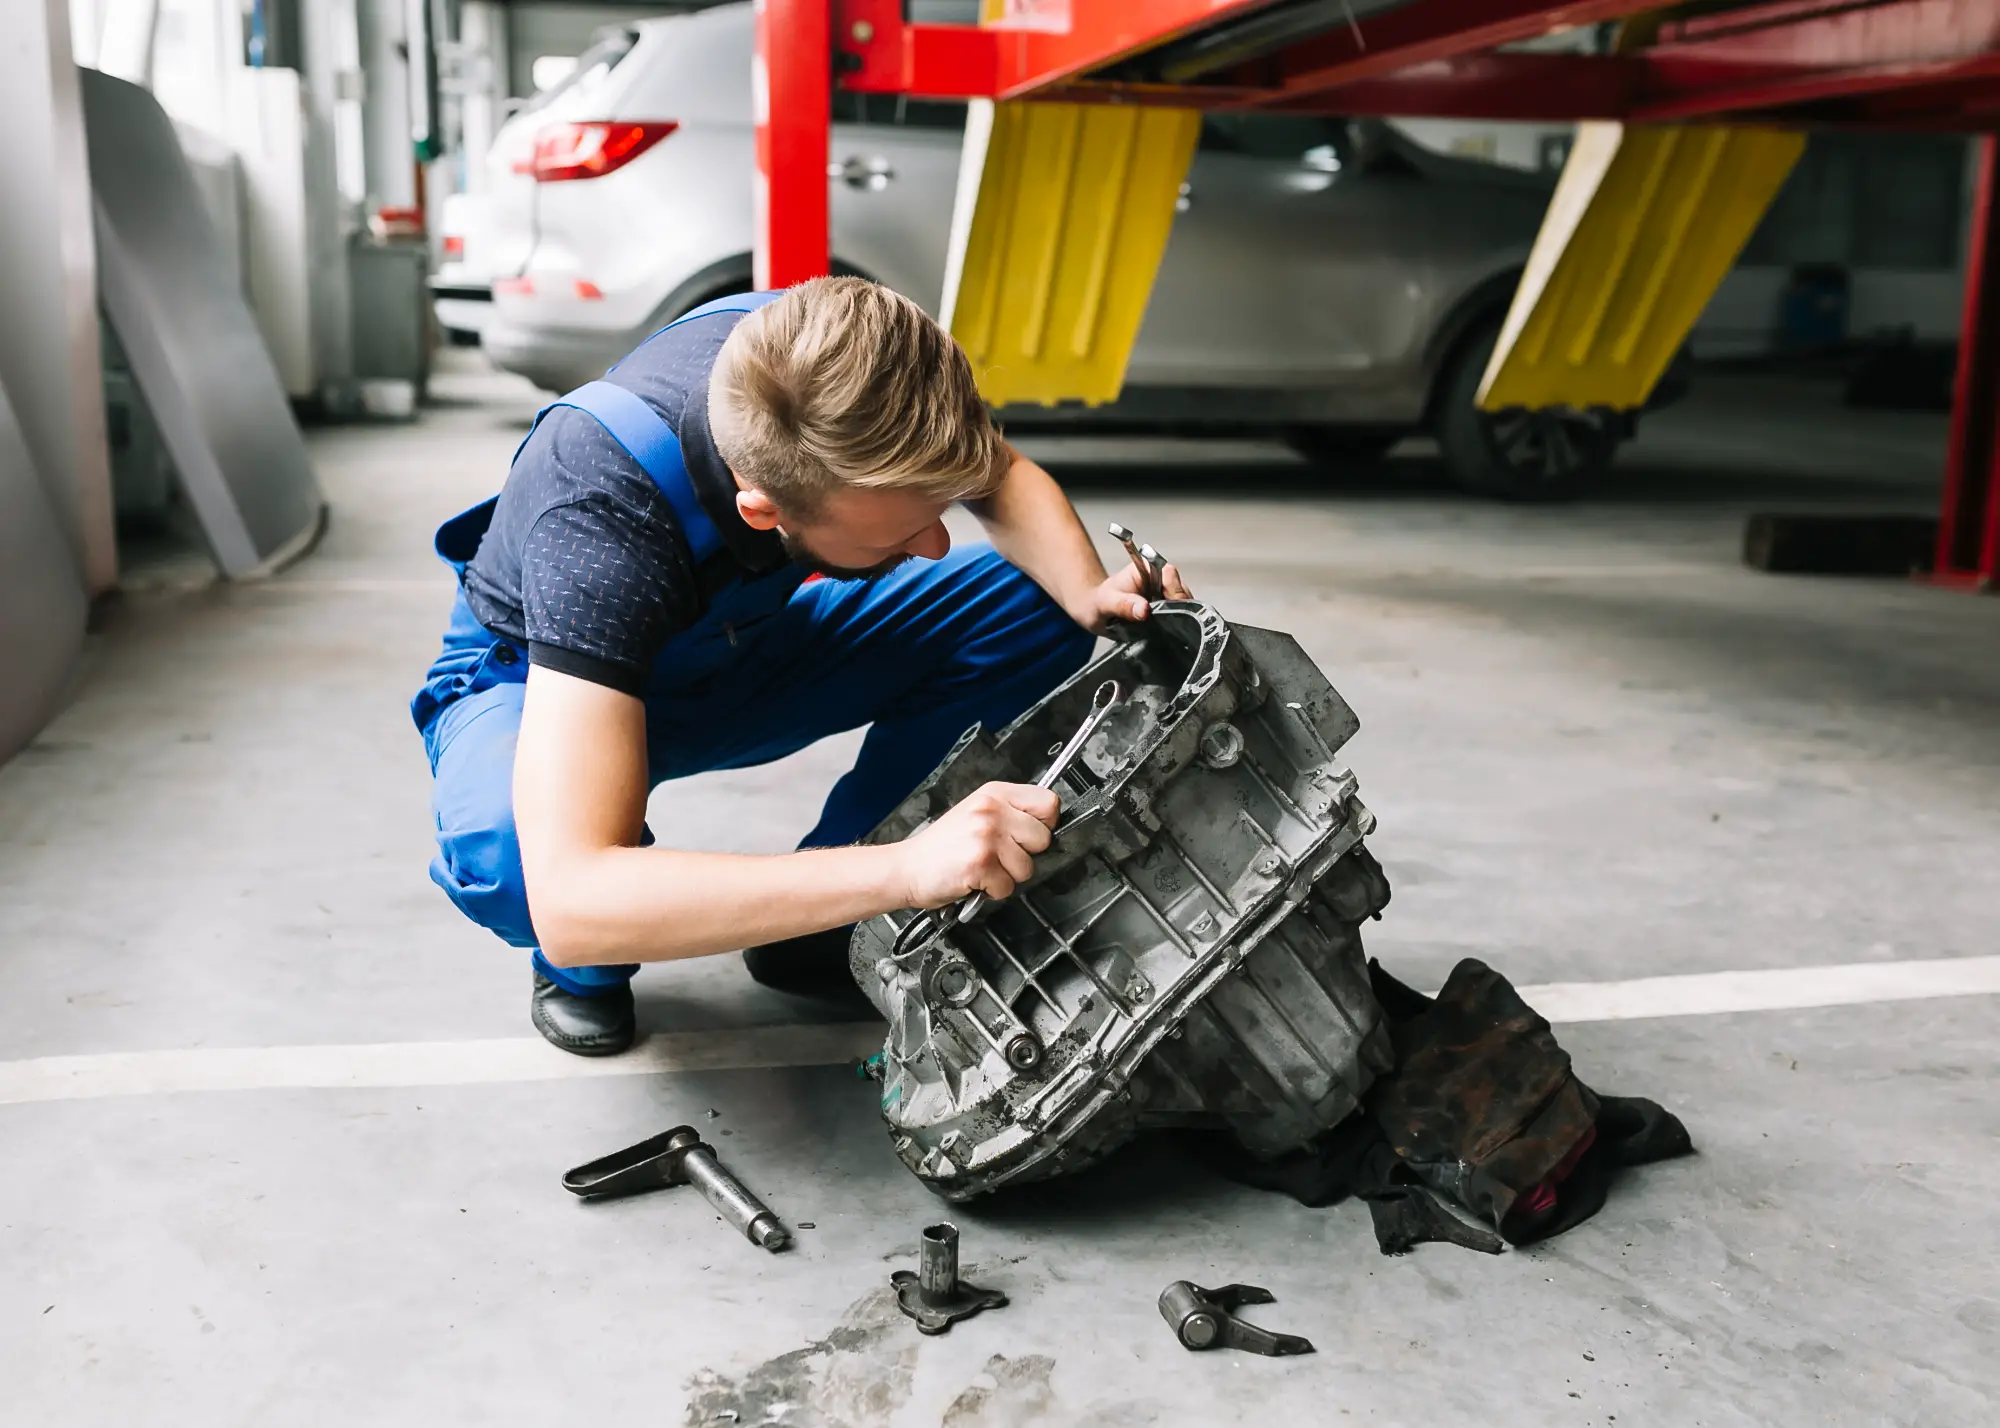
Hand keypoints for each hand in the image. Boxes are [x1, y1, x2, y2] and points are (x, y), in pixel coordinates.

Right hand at [892, 782, 1059, 907]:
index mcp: (994, 794)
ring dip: (1008, 876)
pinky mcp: (981, 863)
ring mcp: (986, 836)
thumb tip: (1045, 825)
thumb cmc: (941, 847)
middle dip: (1025, 855)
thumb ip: (1009, 813)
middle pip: (1043, 838)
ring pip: (1027, 867)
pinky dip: (993, 891)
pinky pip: (1008, 887)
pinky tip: (975, 880)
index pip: (1049, 802)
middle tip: (999, 856)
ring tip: (985, 868)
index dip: (1044, 824)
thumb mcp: (975, 813)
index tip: (1028, 835)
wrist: (907, 868)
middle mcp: (992, 810)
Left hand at [1073, 558, 1191, 632]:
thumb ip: (1124, 605)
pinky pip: (1179, 614)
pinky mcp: (1167, 606)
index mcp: (1146, 568)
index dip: (1174, 592)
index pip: (1170, 574)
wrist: (1094, 613)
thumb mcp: (1106, 604)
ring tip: (1161, 629)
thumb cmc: (1097, 603)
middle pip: (1181, 590)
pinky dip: (1175, 623)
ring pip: (1184, 604)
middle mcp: (1159, 577)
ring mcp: (1164, 592)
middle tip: (1165, 626)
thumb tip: (1144, 610)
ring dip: (1176, 618)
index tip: (1170, 610)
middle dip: (1177, 609)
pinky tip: (1165, 631)